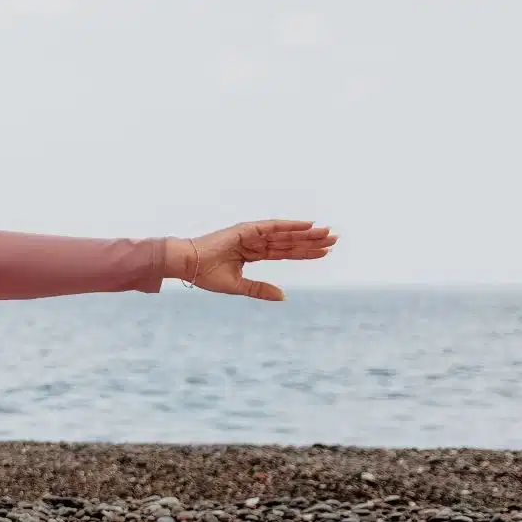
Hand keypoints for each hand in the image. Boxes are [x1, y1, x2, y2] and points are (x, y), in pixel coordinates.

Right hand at [166, 220, 335, 301]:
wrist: (186, 264)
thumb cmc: (205, 274)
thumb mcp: (238, 286)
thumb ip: (260, 289)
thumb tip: (284, 296)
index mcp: (251, 253)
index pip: (284, 252)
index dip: (305, 253)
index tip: (325, 252)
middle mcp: (254, 242)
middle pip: (289, 242)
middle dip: (312, 241)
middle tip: (335, 239)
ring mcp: (251, 234)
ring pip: (285, 234)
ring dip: (307, 234)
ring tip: (328, 233)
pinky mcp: (246, 229)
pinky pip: (273, 227)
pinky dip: (290, 225)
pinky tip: (308, 225)